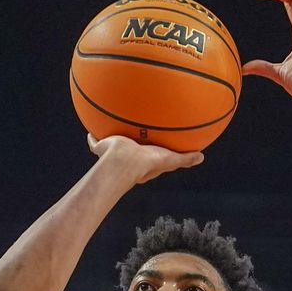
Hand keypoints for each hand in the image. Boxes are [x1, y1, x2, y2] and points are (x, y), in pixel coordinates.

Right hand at [87, 133, 203, 184]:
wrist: (125, 162)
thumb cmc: (148, 163)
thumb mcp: (170, 160)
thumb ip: (185, 159)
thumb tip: (201, 156)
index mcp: (143, 161)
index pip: (147, 154)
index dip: (149, 150)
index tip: (151, 144)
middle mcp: (128, 157)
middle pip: (128, 149)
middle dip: (129, 143)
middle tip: (130, 135)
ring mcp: (113, 153)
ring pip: (110, 145)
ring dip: (110, 139)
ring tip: (109, 128)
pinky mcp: (101, 147)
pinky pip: (94, 141)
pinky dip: (92, 137)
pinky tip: (89, 130)